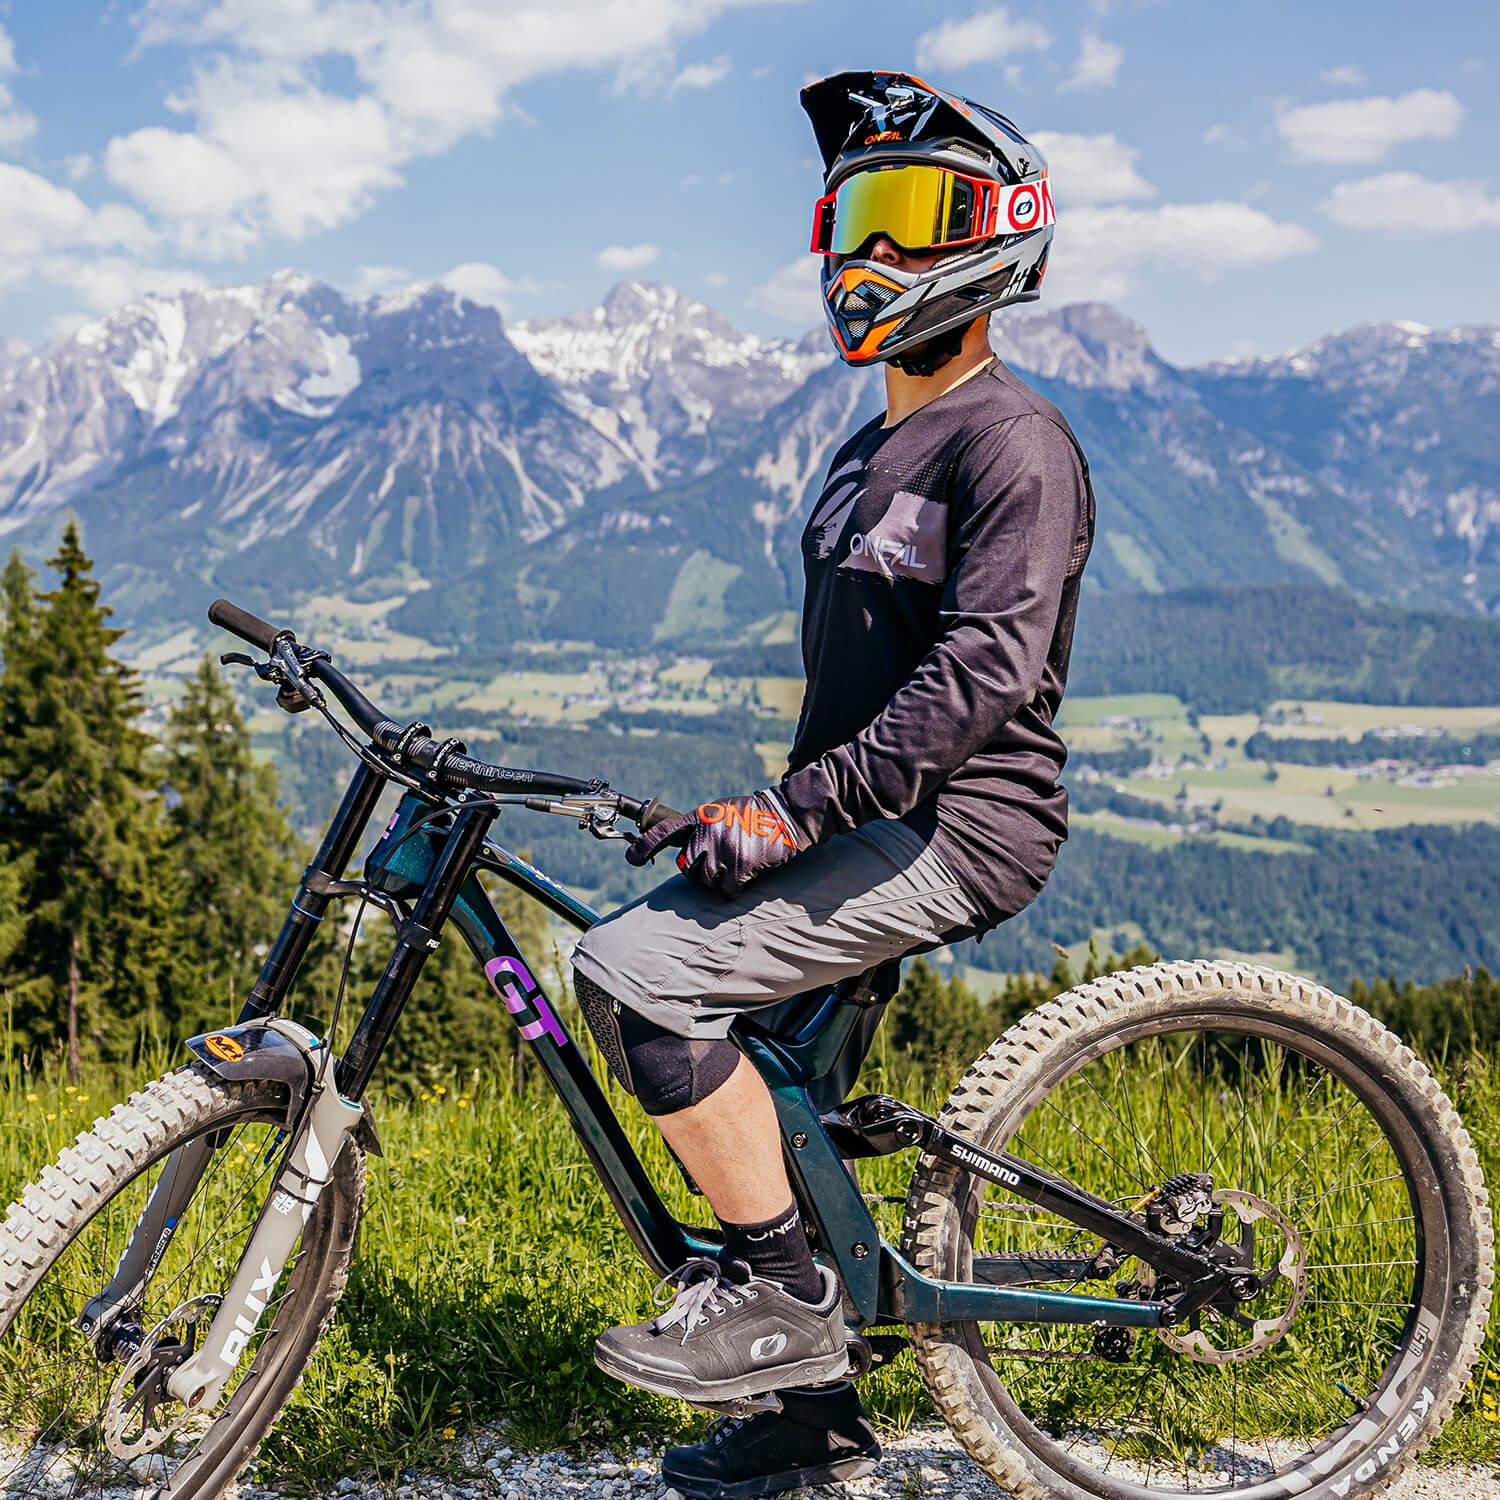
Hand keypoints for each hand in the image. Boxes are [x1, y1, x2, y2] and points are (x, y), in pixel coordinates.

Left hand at [627, 789, 806, 897]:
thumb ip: (700, 828)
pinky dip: (735, 888)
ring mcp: (723, 849)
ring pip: (705, 882)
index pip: (664, 831)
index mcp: (700, 817)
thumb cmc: (752, 816)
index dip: (645, 846)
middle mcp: (707, 832)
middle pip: (687, 868)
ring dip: (719, 881)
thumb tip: (684, 853)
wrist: (786, 814)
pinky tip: (747, 873)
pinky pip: (726, 890)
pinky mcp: (740, 865)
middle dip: (700, 871)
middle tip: (720, 863)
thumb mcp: (720, 812)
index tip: (632, 859)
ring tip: (736, 864)